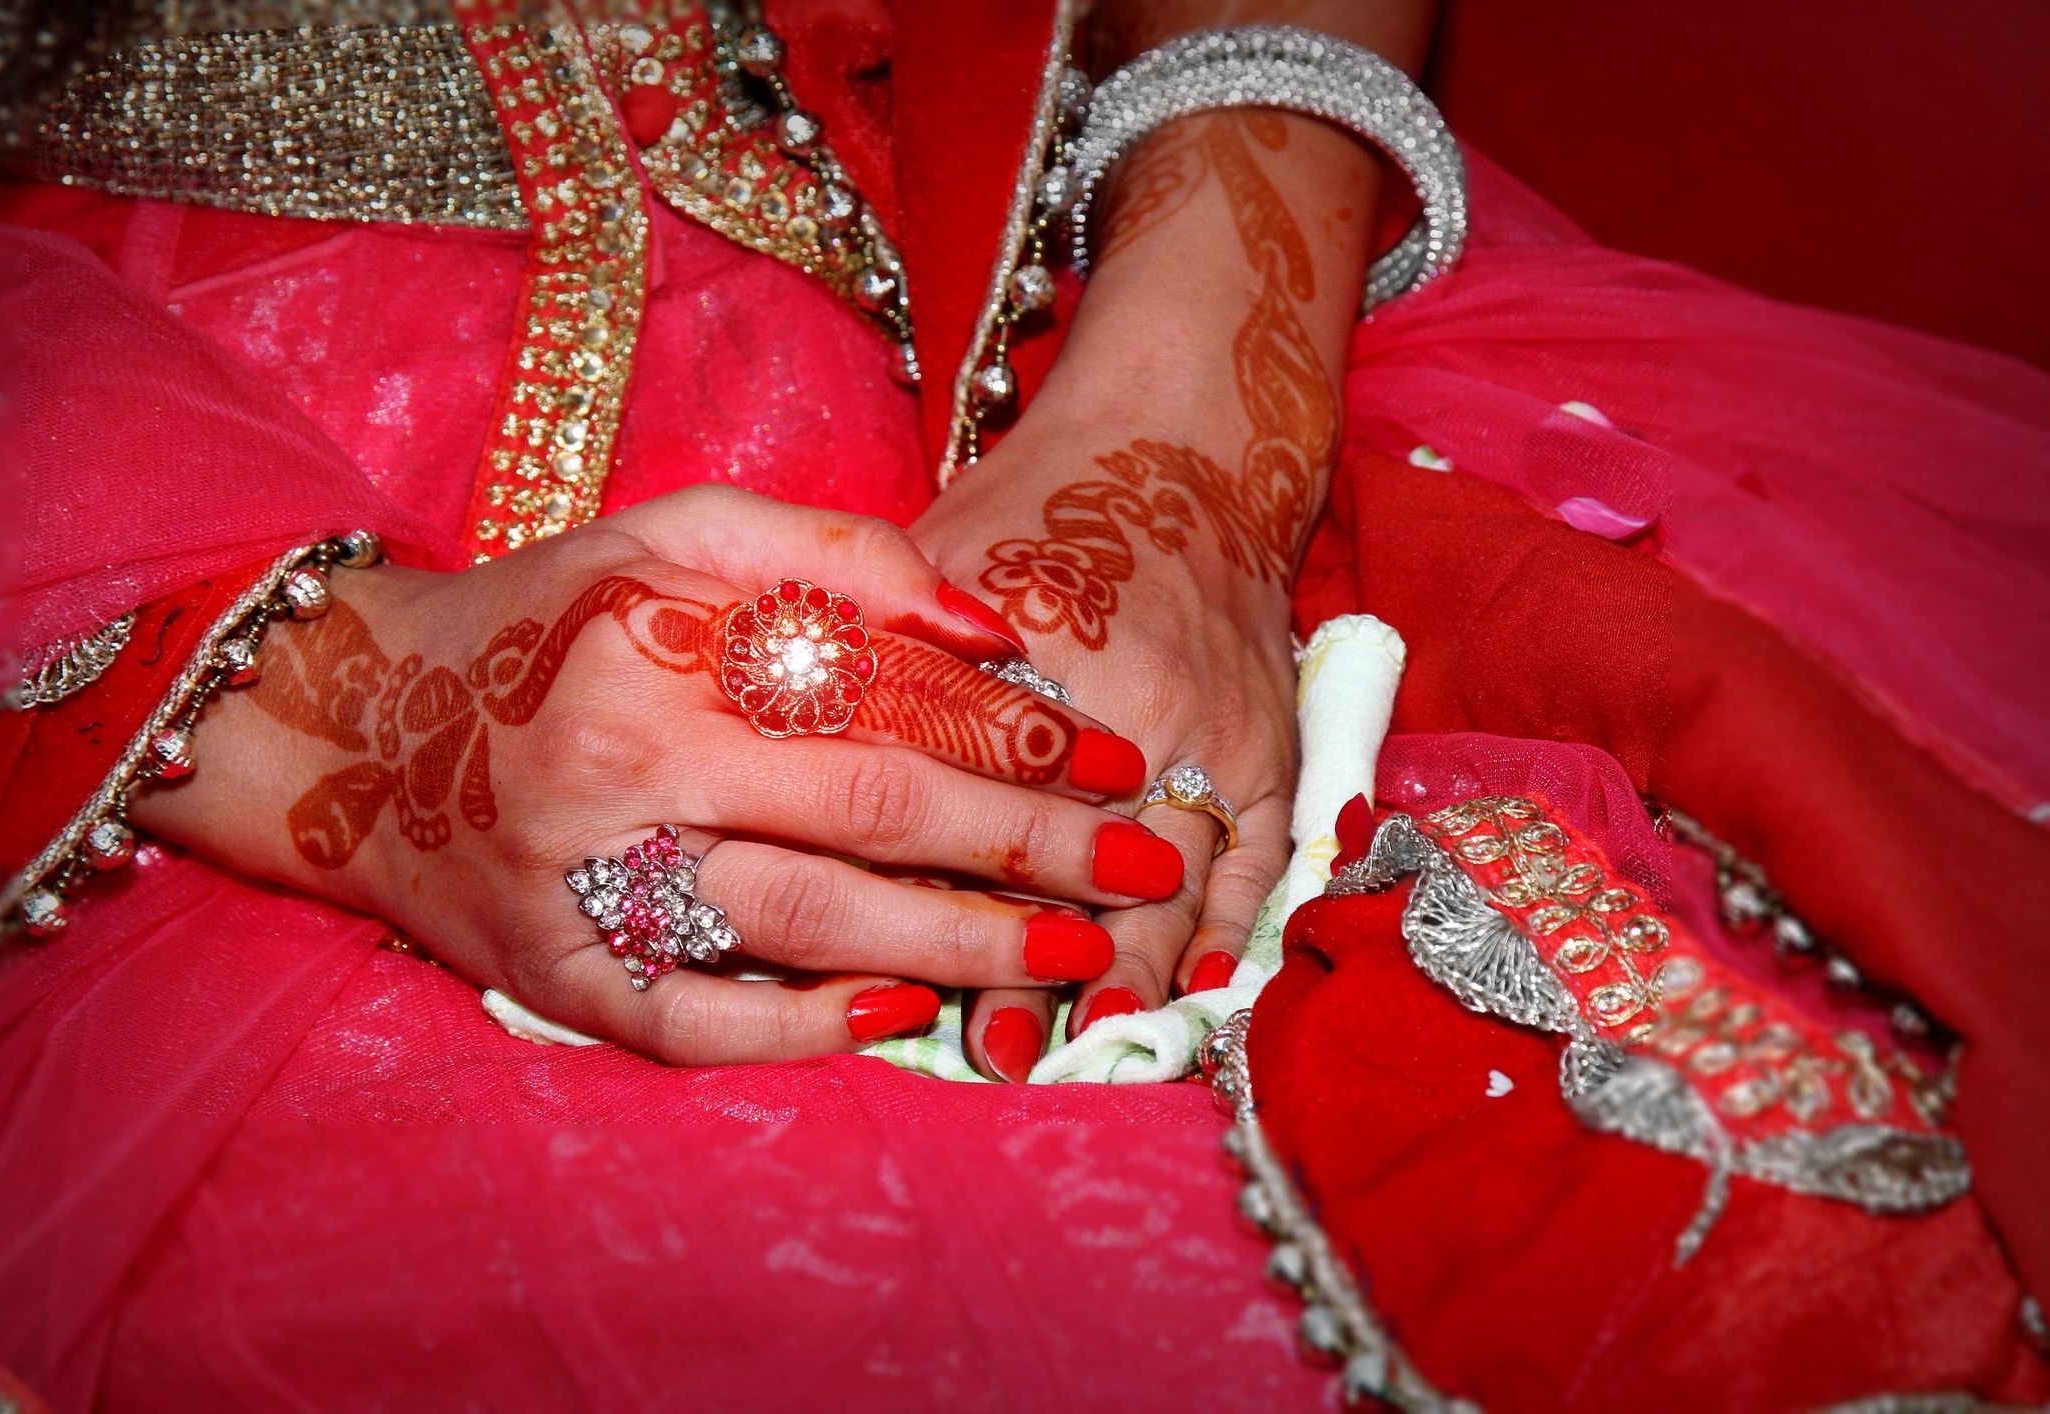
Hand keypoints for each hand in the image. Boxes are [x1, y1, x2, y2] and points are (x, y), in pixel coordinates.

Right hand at [133, 486, 1182, 1062]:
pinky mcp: (561, 984)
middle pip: (869, 812)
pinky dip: (810, 1029)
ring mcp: (588, 890)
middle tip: (1143, 865)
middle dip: (1027, 845)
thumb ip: (836, 555)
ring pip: (808, 922)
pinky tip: (911, 1017)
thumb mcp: (674, 534)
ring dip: (961, 942)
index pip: (876, 694)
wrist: (368, 736)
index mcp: (659, 646)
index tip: (1115, 756)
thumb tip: (994, 629)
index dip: (1011, 732)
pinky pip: (703, 1026)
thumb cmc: (548, 622)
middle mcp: (623, 770)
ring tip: (1078, 952)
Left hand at [906, 104, 1387, 1079]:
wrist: (1181, 452)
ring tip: (1087, 1045)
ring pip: (1176, 873)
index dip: (948, 903)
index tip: (907, 986)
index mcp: (1040, 657)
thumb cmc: (1030, 509)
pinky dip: (1233, 920)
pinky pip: (1260, 849)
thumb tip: (789, 766)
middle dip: (1039, 965)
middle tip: (996, 1054)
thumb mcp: (931, 557)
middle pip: (1082, 861)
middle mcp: (1139, 703)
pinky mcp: (1270, 736)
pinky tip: (1205, 985)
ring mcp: (1216, 726)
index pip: (986, 808)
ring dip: (1134, 967)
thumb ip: (872, 656)